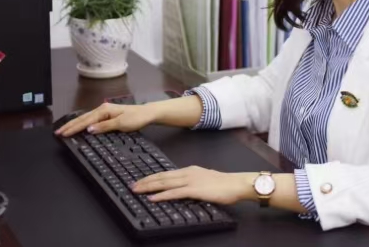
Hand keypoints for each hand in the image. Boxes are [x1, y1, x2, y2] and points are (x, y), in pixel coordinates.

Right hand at [54, 102, 155, 136]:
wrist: (147, 114)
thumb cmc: (136, 118)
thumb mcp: (121, 124)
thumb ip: (104, 126)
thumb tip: (89, 129)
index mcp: (104, 110)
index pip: (85, 121)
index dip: (73, 128)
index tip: (63, 133)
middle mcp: (103, 109)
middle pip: (83, 118)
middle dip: (70, 126)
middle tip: (58, 132)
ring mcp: (105, 111)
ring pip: (86, 119)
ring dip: (75, 125)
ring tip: (64, 130)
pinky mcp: (108, 115)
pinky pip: (92, 120)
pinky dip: (83, 124)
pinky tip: (80, 127)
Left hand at [131, 166, 255, 205]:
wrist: (235, 184)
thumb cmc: (224, 184)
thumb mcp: (205, 180)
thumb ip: (193, 183)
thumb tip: (183, 189)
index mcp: (189, 170)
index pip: (166, 173)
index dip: (152, 177)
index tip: (141, 180)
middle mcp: (187, 173)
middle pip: (162, 177)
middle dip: (145, 181)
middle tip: (133, 185)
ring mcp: (190, 180)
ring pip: (165, 183)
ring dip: (149, 187)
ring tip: (137, 190)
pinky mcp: (194, 189)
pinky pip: (174, 192)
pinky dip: (162, 195)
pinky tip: (153, 198)